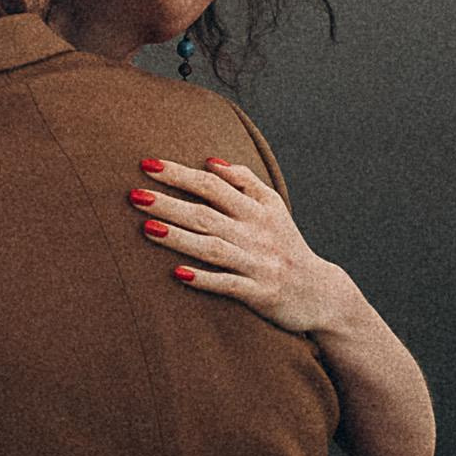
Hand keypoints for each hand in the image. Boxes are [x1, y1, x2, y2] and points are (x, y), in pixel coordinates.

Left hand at [126, 157, 354, 338]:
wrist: (321, 294)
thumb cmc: (286, 246)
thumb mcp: (274, 208)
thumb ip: (245, 182)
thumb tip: (211, 161)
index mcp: (258, 209)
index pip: (213, 185)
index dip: (180, 174)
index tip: (147, 165)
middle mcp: (257, 233)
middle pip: (206, 213)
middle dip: (169, 203)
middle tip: (134, 194)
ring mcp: (258, 264)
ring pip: (213, 248)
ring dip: (179, 238)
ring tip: (147, 228)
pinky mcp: (260, 293)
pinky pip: (228, 284)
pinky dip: (204, 278)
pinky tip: (177, 274)